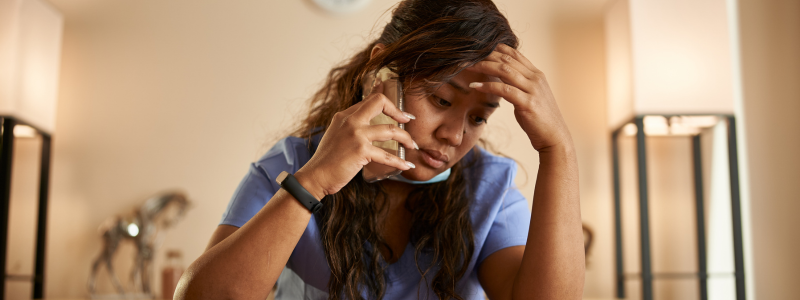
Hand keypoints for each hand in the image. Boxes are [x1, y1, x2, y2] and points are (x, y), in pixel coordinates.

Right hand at [296, 79, 417, 199]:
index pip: (369, 100)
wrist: (316, 176)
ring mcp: (356, 134)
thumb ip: (350, 128)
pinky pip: (387, 155)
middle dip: (398, 111)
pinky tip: (407, 165)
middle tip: (409, 120)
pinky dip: (400, 161)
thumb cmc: (327, 161)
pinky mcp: (361, 150)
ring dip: (406, 138)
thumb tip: (368, 126)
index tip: (399, 110)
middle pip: (379, 102)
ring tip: (412, 145)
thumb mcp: (336, 136)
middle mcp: (350, 120)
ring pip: (391, 129)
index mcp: (344, 116)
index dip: (387, 101)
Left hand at [467, 44, 571, 152]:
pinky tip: (475, 86)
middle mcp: (536, 79)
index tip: (479, 48)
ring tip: (469, 67)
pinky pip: (504, 90)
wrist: (554, 137)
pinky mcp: (528, 103)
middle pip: (507, 60)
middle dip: (486, 56)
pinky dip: (488, 86)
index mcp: (536, 75)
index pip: (514, 54)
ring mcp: (533, 90)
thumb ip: (519, 85)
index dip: (496, 48)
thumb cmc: (539, 119)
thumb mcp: (530, 96)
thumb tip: (502, 79)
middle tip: (468, 56)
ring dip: (484, 67)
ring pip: (505, 71)